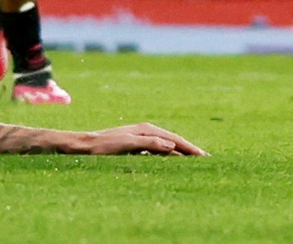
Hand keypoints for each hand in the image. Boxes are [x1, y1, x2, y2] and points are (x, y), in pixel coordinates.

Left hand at [73, 123, 206, 156]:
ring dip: (180, 152)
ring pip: (167, 145)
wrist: (86, 145)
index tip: (205, 156)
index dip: (190, 148)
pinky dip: (169, 155)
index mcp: (147, 129)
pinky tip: (172, 162)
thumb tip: (171, 144)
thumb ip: (149, 143)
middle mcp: (146, 131)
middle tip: (206, 160)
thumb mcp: (127, 144)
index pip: (175, 139)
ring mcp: (141, 137)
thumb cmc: (105, 146)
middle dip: (189, 149)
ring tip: (193, 161)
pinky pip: (158, 150)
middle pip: (173, 140)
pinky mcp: (136, 144)